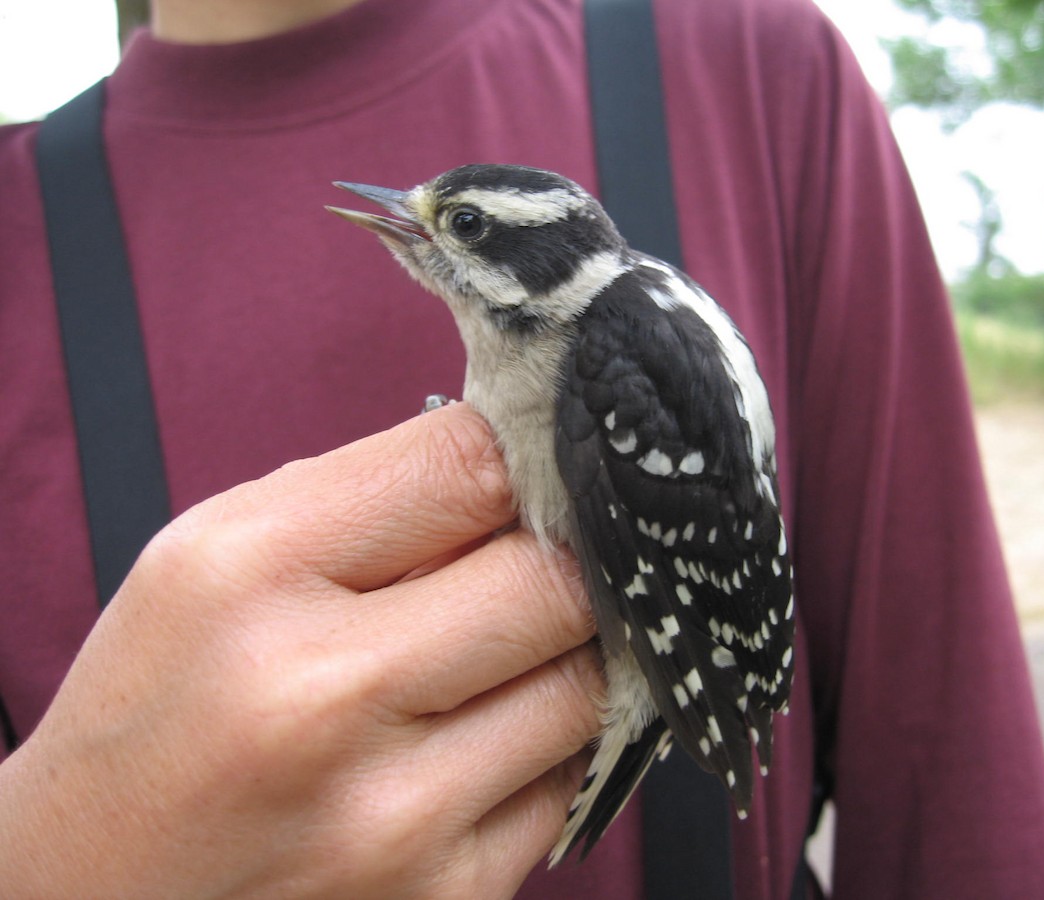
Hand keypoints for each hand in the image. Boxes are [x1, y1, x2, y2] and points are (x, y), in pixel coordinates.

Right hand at [0, 403, 599, 897]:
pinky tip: (463, 747)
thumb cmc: (164, 708)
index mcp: (248, 571)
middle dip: (558, 563)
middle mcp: (321, 696)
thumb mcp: (216, 561)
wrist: (100, 891)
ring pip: (586, 683)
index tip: (524, 476)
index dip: (523, 462)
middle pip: (558, 581)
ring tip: (481, 664)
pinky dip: (538, 746)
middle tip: (516, 570)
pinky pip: (567, 778)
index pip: (474, 467)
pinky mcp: (446, 894)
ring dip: (557, 657)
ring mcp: (392, 815)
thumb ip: (374, 500)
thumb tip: (532, 468)